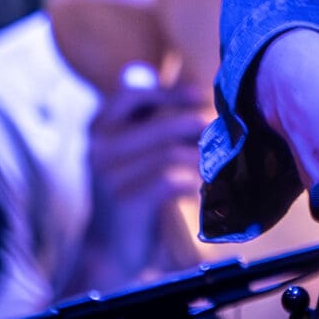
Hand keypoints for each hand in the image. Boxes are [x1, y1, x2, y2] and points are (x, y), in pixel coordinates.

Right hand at [81, 73, 213, 286]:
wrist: (106, 248)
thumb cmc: (126, 189)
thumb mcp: (127, 147)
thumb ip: (141, 114)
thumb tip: (156, 69)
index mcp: (98, 126)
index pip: (134, 94)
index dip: (171, 93)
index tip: (201, 96)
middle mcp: (99, 147)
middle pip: (163, 126)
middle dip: (197, 130)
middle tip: (220, 137)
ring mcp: (109, 175)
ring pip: (170, 155)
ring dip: (201, 160)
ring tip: (220, 165)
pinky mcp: (125, 202)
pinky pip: (169, 182)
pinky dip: (192, 184)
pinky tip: (201, 190)